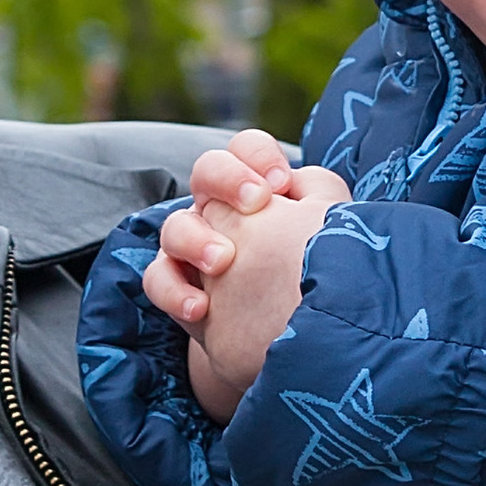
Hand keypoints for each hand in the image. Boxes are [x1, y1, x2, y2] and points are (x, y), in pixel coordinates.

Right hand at [139, 131, 351, 422]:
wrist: (287, 335)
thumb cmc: (308, 273)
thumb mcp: (327, 230)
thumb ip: (323, 197)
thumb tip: (305, 182)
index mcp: (255, 187)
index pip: (247, 150)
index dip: (257, 155)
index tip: (280, 183)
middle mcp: (218, 209)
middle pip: (206, 172)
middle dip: (226, 179)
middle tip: (255, 202)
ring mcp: (191, 245)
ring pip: (176, 226)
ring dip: (196, 240)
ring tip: (223, 261)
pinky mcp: (176, 284)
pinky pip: (157, 278)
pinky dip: (174, 292)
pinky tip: (200, 310)